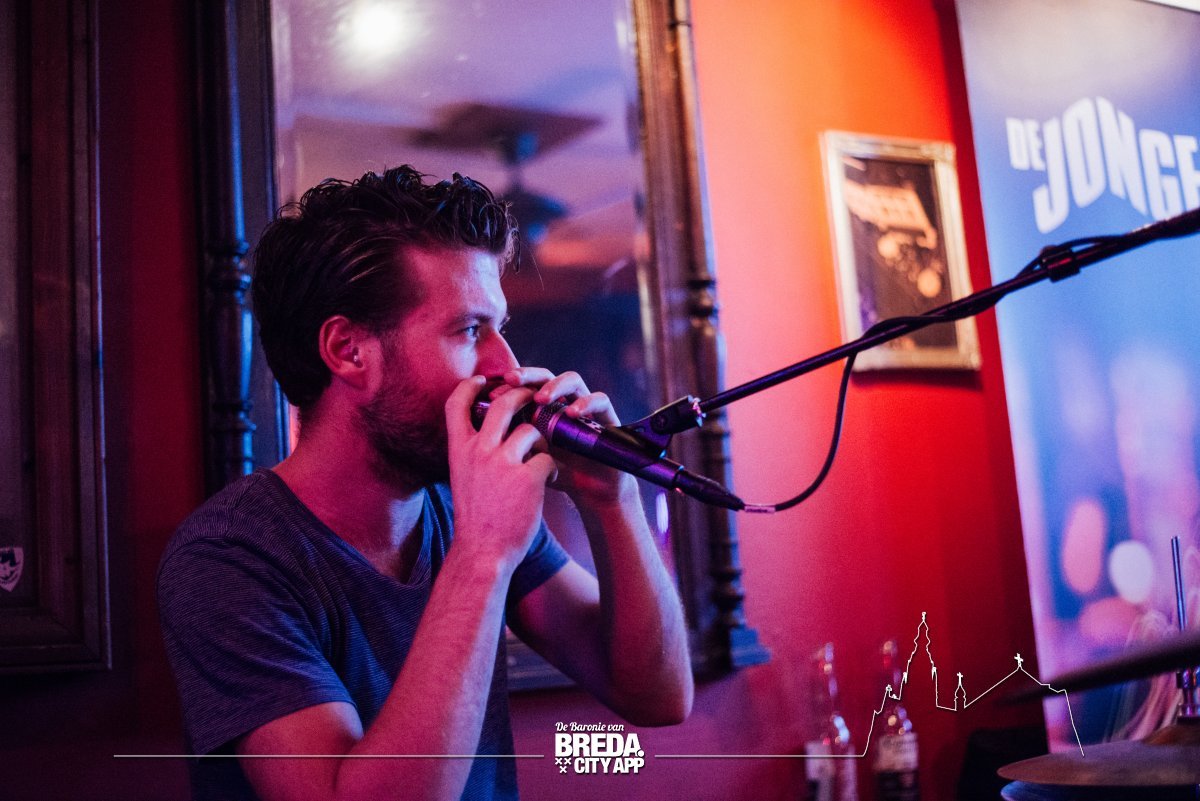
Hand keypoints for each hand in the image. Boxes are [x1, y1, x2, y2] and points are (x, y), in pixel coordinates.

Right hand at [444, 376, 558, 570]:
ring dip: (543, 441)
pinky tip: (551, 483)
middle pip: (503, 404)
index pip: (456, 404)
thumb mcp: (463, 479)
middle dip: (522, 396)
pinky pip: (549, 458)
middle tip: (534, 397)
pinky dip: (553, 469)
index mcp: (459, 450)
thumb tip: (492, 432)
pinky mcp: (529, 477)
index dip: (470, 387)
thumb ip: (474, 454)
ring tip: (543, 459)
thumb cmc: (475, 520)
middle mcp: (479, 450)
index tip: (483, 381)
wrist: (482, 554)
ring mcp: (504, 462)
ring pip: (532, 431)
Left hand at [492, 367, 634, 505]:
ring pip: (572, 380)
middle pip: (545, 375)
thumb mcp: (530, 456)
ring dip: (555, 386)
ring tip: (541, 398)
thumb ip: (514, 440)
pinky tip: (572, 413)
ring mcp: (586, 406)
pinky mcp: (607, 416)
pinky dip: (587, 403)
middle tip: (512, 379)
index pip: (525, 384)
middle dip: (528, 375)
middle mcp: (564, 401)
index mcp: (543, 407)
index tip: (492, 393)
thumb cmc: (558, 472)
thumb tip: (486, 428)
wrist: (591, 491)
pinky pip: (600, 400)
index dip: (509, 385)